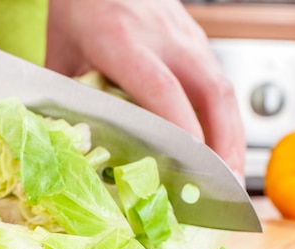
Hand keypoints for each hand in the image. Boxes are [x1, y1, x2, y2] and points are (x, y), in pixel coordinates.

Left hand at [46, 0, 245, 179]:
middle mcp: (165, 36)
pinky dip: (224, 119)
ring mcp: (187, 36)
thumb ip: (67, 99)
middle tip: (226, 185)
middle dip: (225, 143)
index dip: (181, 128)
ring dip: (232, 135)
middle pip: (213, 91)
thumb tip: (71, 147)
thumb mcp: (62, 52)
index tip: (193, 165)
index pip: (162, 88)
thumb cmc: (81, 6)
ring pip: (224, 89)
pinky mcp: (197, 40)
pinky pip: (218, 83)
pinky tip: (219, 146)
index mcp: (122, 39)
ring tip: (229, 177)